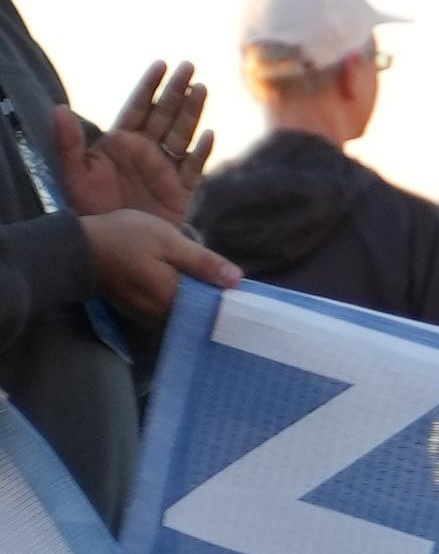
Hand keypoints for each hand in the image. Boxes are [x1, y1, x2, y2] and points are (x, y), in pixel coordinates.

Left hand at [56, 61, 212, 224]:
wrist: (114, 245)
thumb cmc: (91, 209)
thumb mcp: (74, 176)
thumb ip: (68, 144)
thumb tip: (58, 108)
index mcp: (122, 143)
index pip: (139, 108)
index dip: (149, 86)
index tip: (161, 64)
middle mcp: (147, 151)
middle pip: (165, 115)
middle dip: (177, 90)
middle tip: (188, 66)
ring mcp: (165, 169)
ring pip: (182, 134)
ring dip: (192, 112)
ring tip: (201, 88)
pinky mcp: (181, 190)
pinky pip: (194, 167)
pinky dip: (201, 151)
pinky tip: (207, 134)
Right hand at [85, 210, 239, 324]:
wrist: (78, 248)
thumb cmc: (125, 238)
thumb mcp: (168, 241)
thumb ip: (202, 263)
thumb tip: (237, 281)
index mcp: (173, 300)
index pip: (212, 309)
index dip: (230, 300)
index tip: (244, 292)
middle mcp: (160, 316)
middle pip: (198, 314)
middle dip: (215, 302)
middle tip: (232, 287)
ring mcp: (146, 314)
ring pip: (182, 313)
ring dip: (198, 303)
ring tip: (214, 286)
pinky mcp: (137, 309)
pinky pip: (167, 311)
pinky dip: (179, 302)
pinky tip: (187, 287)